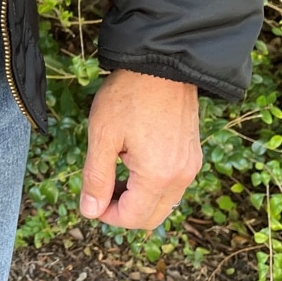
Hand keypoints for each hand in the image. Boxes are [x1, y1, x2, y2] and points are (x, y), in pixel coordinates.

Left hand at [78, 68, 201, 229]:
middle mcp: (182, 176)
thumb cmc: (128, 95)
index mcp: (159, 176)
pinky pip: (173, 184)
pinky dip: (151, 185)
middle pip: (152, 217)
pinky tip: (132, 162)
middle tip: (100, 190)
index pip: (133, 218)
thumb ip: (96, 178)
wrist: (162, 63)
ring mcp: (191, 165)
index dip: (106, 215)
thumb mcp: (102, 136)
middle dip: (123, 211)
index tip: (90, 199)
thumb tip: (89, 211)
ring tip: (114, 173)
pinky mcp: (192, 154)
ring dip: (137, 199)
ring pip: (163, 202)